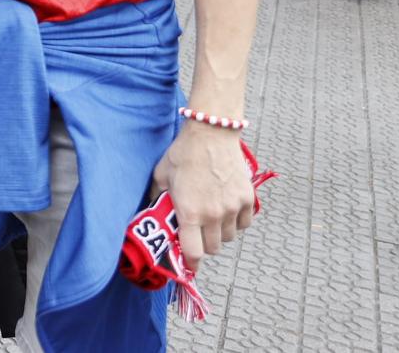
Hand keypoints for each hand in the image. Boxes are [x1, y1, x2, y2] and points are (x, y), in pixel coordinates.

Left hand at [150, 122, 254, 267]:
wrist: (211, 133)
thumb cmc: (182, 154)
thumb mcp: (161, 176)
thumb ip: (157, 199)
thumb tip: (151, 214)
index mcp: (190, 212)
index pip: (193, 253)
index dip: (190, 263)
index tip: (188, 265)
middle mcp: (213, 215)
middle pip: (213, 248)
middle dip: (203, 244)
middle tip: (197, 232)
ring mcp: (233, 208)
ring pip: (229, 237)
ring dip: (219, 233)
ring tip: (211, 217)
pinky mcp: (247, 199)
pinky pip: (244, 224)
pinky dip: (236, 222)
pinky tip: (227, 209)